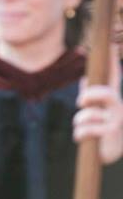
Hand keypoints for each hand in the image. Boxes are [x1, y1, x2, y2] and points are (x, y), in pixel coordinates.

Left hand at [76, 46, 122, 163]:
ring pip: (88, 114)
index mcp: (113, 99)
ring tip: (84, 129)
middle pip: (105, 93)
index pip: (113, 77)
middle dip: (90, 96)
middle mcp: (118, 107)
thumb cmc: (101, 130)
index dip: (112, 62)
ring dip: (80, 122)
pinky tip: (84, 139)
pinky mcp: (111, 134)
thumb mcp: (96, 111)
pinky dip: (80, 134)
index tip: (110, 45)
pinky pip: (86, 130)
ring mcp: (116, 120)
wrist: (110, 153)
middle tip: (81, 102)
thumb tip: (85, 79)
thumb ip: (91, 96)